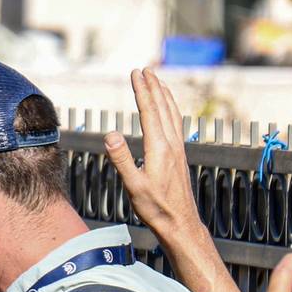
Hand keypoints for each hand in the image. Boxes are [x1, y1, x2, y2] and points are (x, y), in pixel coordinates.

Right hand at [105, 68, 198, 235]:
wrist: (180, 222)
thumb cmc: (156, 207)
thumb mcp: (134, 186)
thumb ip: (122, 159)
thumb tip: (111, 135)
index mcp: (160, 148)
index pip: (150, 112)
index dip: (142, 91)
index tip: (136, 74)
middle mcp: (172, 144)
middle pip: (163, 107)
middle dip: (153, 86)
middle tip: (145, 70)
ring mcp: (178, 149)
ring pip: (172, 114)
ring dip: (163, 95)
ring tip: (157, 81)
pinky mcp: (179, 155)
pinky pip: (175, 123)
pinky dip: (170, 109)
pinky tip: (168, 110)